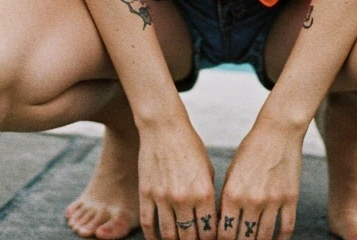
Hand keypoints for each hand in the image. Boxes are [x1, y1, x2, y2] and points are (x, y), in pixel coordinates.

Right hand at [138, 118, 217, 239]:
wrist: (164, 127)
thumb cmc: (190, 147)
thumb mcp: (207, 170)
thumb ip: (208, 197)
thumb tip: (210, 221)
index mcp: (203, 192)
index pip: (209, 231)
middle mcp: (184, 198)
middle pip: (189, 237)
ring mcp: (163, 197)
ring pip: (168, 235)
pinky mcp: (146, 194)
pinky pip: (148, 224)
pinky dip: (153, 237)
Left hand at [218, 121, 304, 239]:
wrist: (278, 131)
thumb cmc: (251, 149)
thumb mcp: (232, 172)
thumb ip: (227, 199)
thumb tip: (223, 224)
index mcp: (232, 193)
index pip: (224, 231)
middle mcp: (251, 200)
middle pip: (244, 238)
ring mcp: (273, 200)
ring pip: (264, 236)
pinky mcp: (290, 198)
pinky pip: (286, 227)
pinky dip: (281, 238)